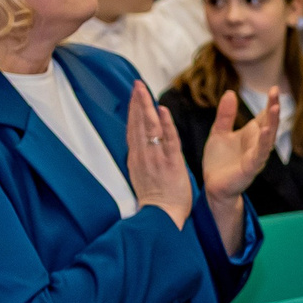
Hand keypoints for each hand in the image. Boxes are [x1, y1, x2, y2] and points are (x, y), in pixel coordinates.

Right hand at [124, 81, 192, 228]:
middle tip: (136, 84)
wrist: (161, 218)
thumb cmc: (156, 200)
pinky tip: (162, 110)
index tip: (134, 95)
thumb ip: (143, 159)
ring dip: (146, 107)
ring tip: (143, 89)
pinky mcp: (170, 164)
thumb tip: (142, 146)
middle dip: (136, 103)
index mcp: (137, 158)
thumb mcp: (143, 176)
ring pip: (149, 128)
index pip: (133, 129)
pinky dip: (165, 124)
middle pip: (137, 124)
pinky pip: (167, 140)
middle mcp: (143, 156)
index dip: (133, 111)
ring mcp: (155, 159)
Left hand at [197, 89, 279, 205]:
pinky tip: (265, 131)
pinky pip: (259, 154)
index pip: (264, 116)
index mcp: (251, 135)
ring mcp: (256, 156)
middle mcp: (257, 144)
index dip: (269, 103)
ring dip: (273, 123)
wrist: (213, 186)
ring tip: (275, 107)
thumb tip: (231, 92)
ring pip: (268, 137)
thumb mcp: (219, 132)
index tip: (274, 89)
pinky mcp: (250, 168)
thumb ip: (225, 115)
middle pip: (269, 124)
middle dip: (273, 108)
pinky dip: (263, 143)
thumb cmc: (219, 161)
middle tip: (276, 92)